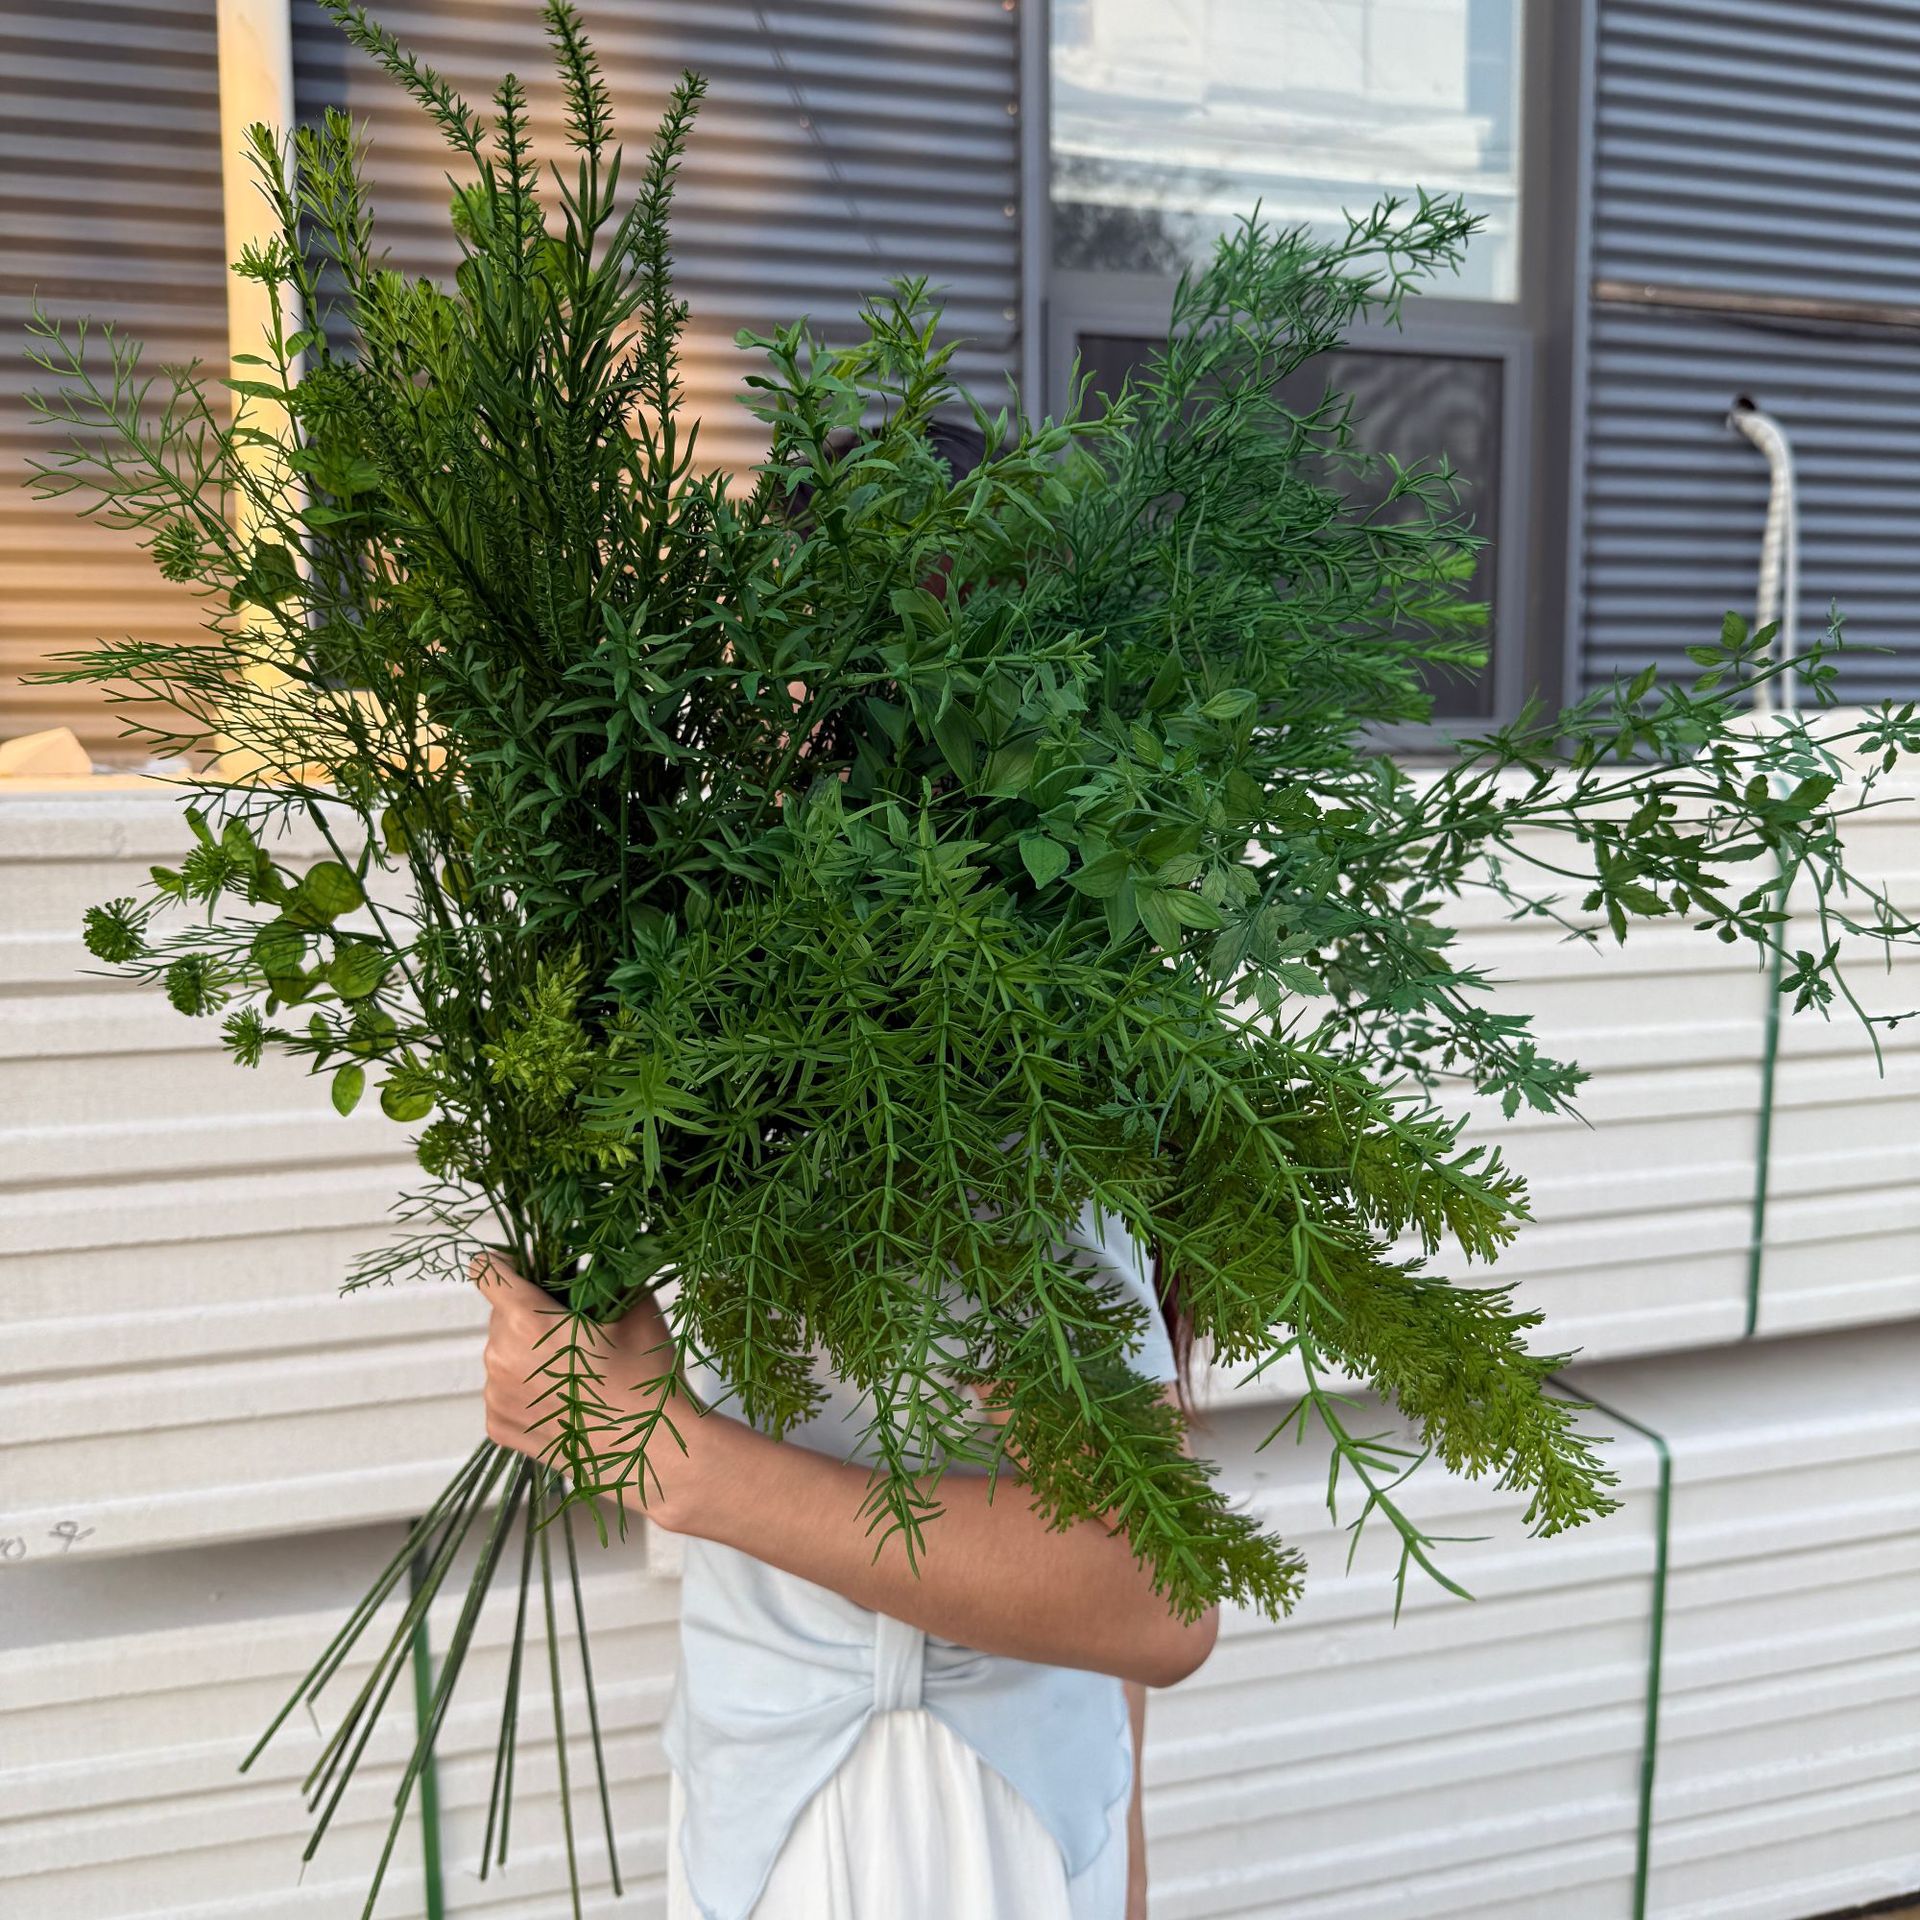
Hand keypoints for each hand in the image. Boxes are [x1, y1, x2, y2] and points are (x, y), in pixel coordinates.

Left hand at [470, 1250, 695, 1521]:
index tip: (526, 1268)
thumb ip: (606, 1275)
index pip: (488, 1271)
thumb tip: (595, 1258)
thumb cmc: (645, 1378)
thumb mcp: (635, 1310)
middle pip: (500, 1314)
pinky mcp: (499, 1427)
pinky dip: (525, 1387)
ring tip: (574, 1371)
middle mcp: (500, 1356)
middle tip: (573, 1330)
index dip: (506, 1262)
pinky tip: (564, 1398)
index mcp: (527, 1321)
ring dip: (527, 1351)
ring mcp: (495, 1395)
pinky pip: (503, 1390)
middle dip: (529, 1312)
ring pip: (502, 1353)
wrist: (649, 1452)